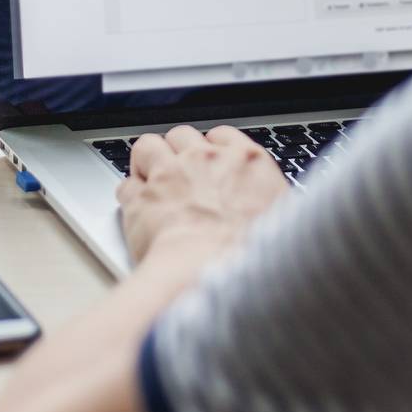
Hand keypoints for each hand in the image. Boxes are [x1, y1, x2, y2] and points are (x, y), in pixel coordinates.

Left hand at [115, 125, 289, 264]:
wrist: (212, 276)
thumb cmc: (252, 258)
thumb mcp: (284, 222)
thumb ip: (269, 200)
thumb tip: (270, 206)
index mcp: (245, 160)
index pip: (222, 136)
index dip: (211, 151)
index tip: (210, 165)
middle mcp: (204, 159)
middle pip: (182, 135)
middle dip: (178, 152)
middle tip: (181, 176)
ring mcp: (169, 174)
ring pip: (147, 146)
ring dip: (147, 161)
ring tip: (152, 181)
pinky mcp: (140, 198)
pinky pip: (127, 185)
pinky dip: (131, 197)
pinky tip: (138, 209)